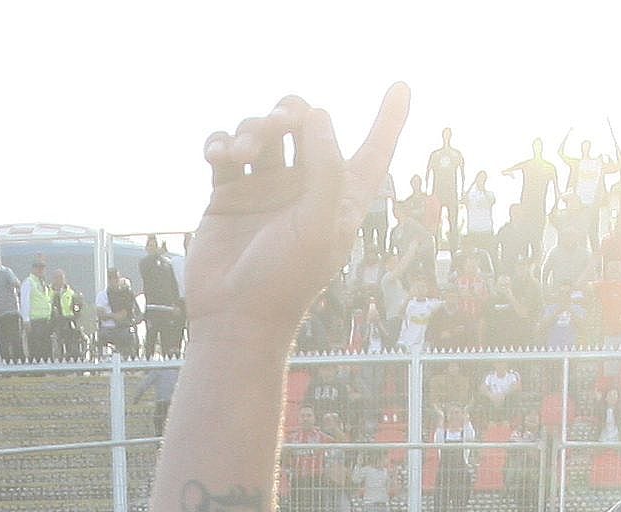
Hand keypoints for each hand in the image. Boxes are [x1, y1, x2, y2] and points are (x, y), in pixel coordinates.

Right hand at [184, 88, 410, 344]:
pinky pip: (225, 149)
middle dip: (290, 113)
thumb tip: (318, 115)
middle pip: (305, 122)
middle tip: (278, 126)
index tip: (402, 86)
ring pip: (261, 131)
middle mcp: (304, 186)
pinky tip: (218, 154)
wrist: (235, 316)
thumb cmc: (286, 279)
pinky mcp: (229, 193)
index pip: (373, 150)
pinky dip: (220, 142)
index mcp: (339, 197)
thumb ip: (326, 167)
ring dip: (251, 130)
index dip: (389, 118)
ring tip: (240, 154)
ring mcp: (265, 187)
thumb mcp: (318, 225)